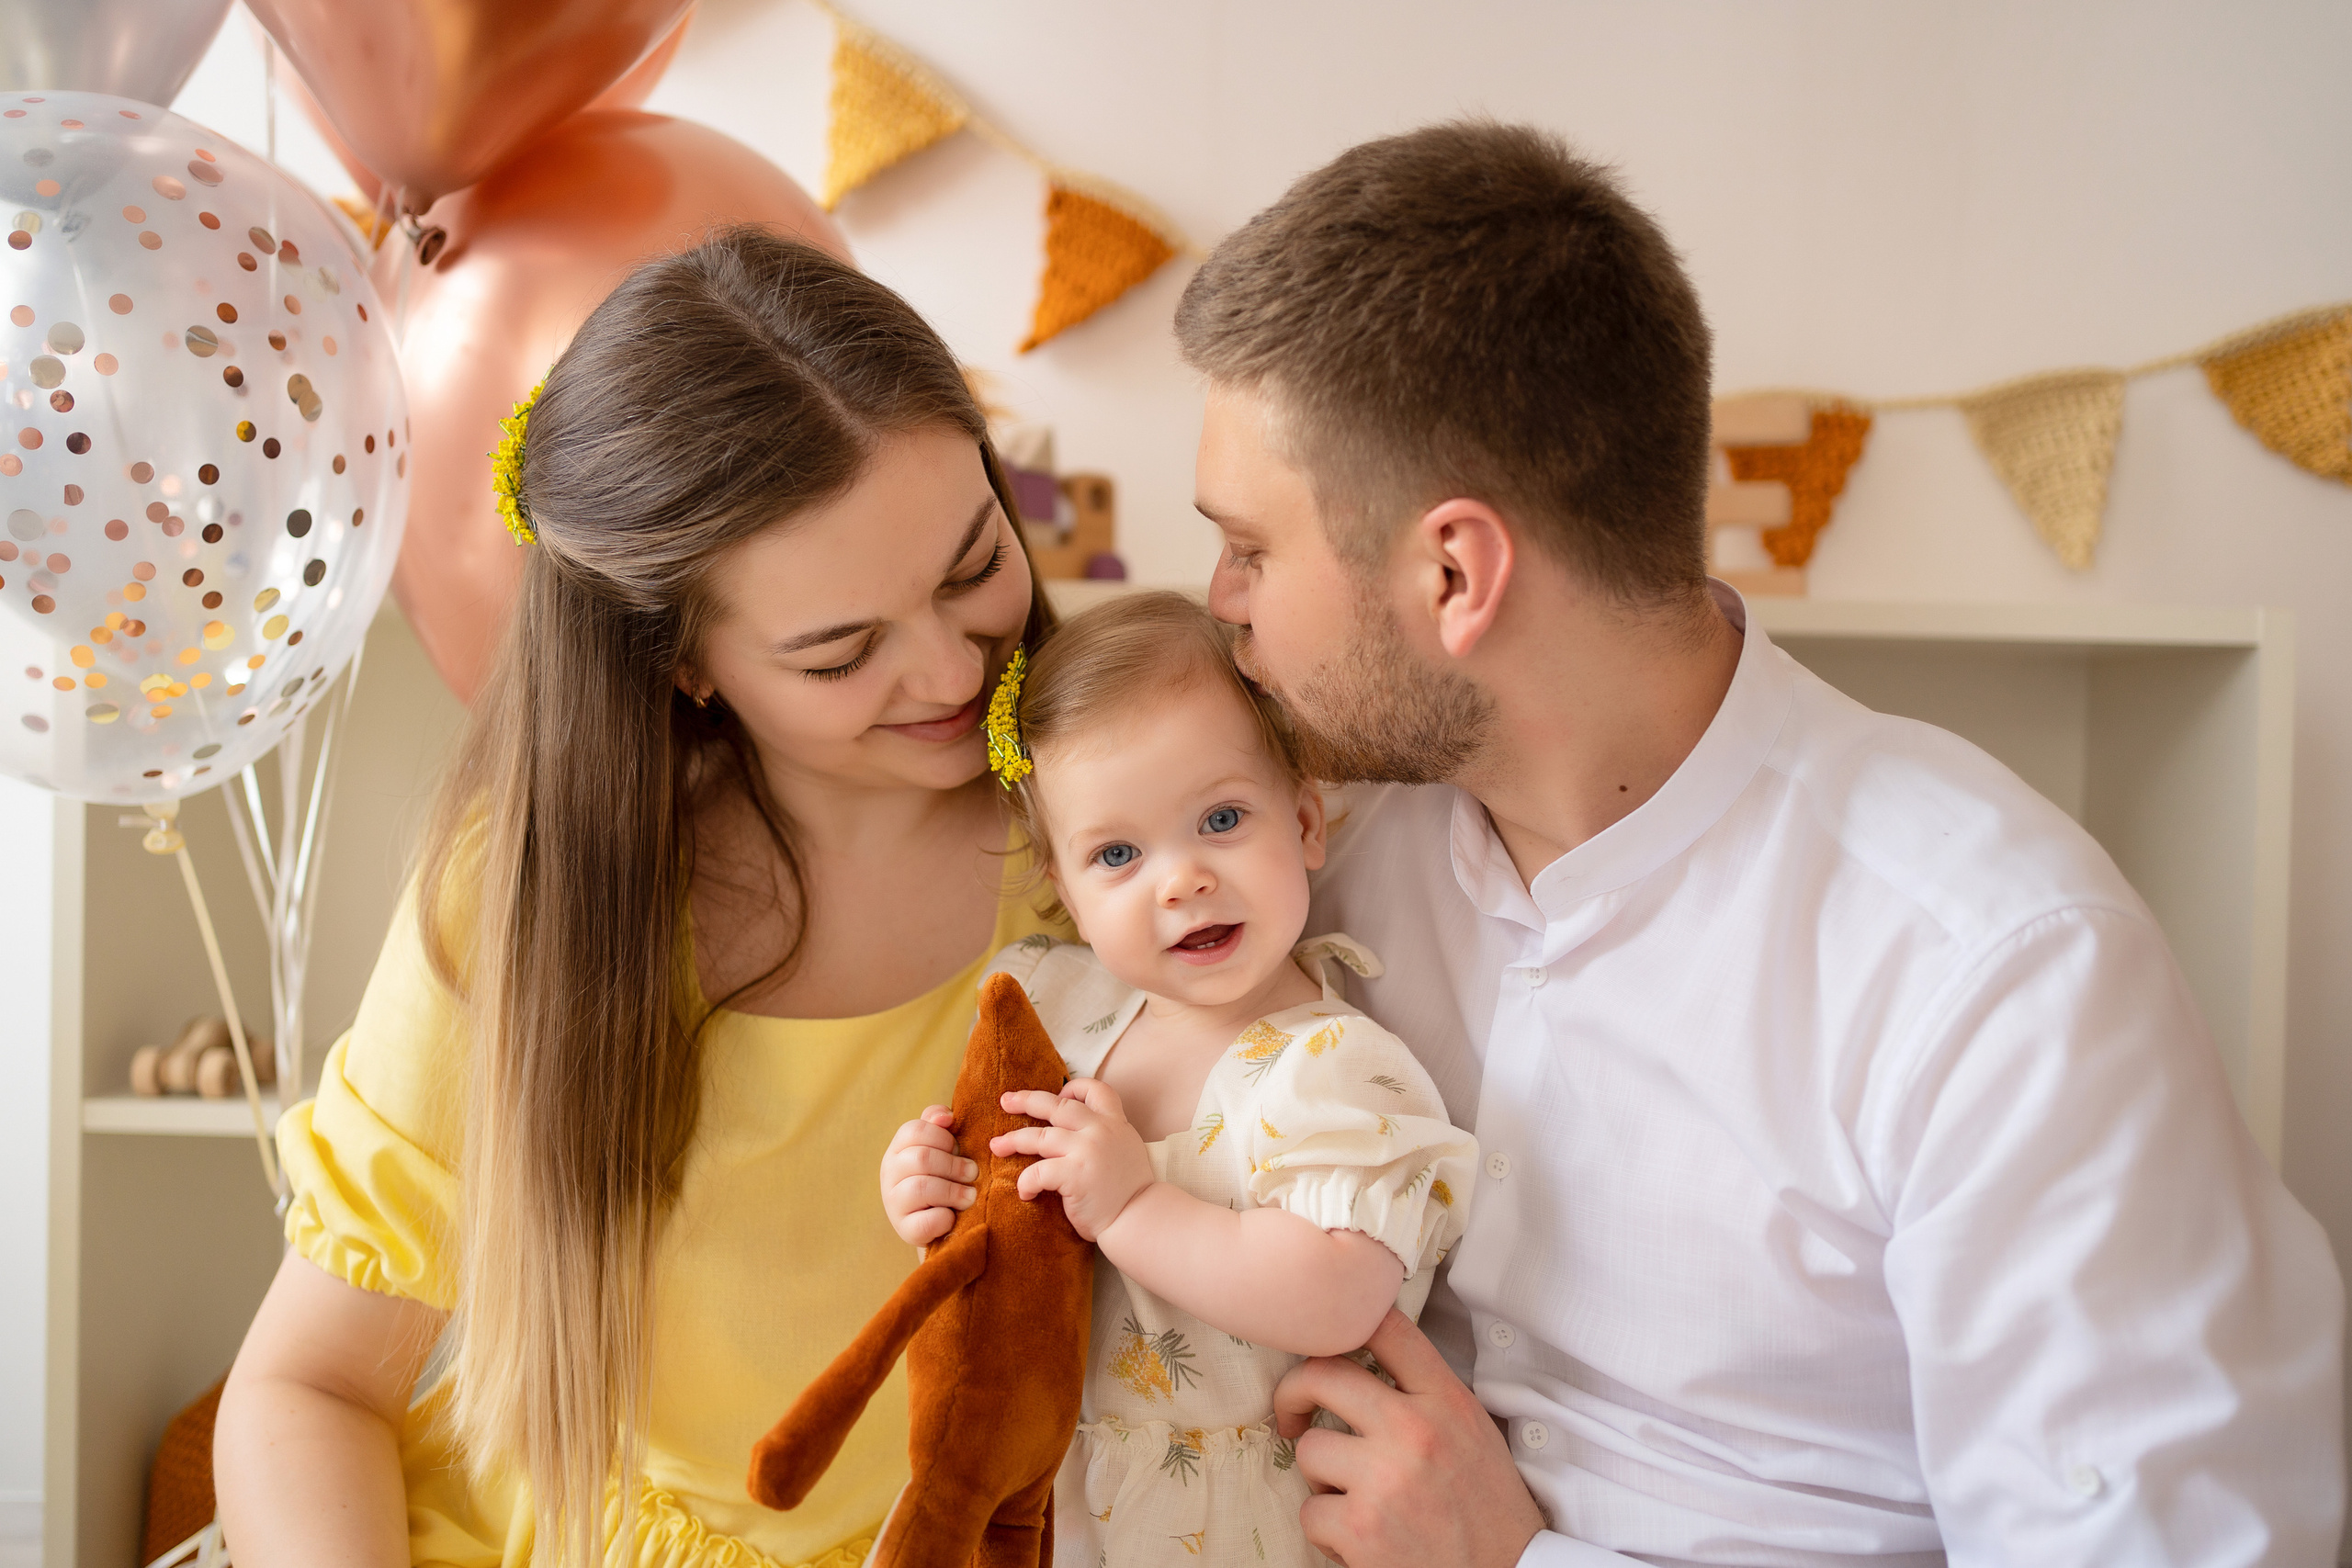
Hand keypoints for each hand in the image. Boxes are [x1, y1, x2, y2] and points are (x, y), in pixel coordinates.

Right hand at [880, 1105, 975, 1246]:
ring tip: (970, 1195)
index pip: (914, 1130)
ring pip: (921, 1187)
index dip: (943, 1137)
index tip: (957, 1148)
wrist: (943, 1221)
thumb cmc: (946, 1176)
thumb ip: (940, 1125)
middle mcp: (890, 1173)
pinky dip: (945, 1218)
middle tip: (973, 1173)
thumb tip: (945, 1117)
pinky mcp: (905, 1230)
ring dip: (954, 1191)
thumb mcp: (943, 1147)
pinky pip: (926, 1221)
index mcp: (898, 1148)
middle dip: (954, 1165)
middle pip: (921, 1158)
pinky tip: (953, 1216)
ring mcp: (893, 1202)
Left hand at [989, 1080, 1155, 1240]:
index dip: (1073, 1088)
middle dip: (1026, 1100)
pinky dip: (1026, 1182)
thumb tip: (1077, 1131)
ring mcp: (1086, 1150)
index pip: (1095, 1089)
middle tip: (1005, 1101)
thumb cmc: (1130, 1191)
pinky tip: (1025, 1192)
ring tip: (997, 1146)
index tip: (1058, 1095)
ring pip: (1039, 1136)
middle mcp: (1100, 1130)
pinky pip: (1038, 1172)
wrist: (1140, 1217)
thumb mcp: (1126, 1149)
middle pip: (1056, 1105)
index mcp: (1115, 1122)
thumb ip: (1106, 1135)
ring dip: (1013, 1140)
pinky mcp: (1074, 1174)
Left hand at [1272, 1309, 1544, 1567]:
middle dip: (1293, 1393)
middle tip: (1293, 1414)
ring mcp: (1385, 1479)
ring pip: (1309, 1451)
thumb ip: (1424, 1392)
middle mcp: (1415, 1429)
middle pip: (1322, 1375)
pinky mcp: (1362, 1528)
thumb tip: (1363, 1359)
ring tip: (1356, 1498)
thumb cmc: (1486, 1507)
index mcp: (1446, 1400)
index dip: (1344, 1321)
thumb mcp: (1471, 1430)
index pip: (1386, 1327)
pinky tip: (1361, 1538)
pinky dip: (1328, 1530)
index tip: (1324, 1343)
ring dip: (1322, 1479)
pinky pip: (1311, 1511)